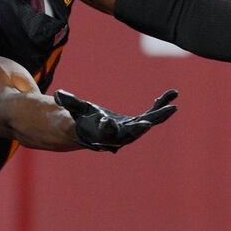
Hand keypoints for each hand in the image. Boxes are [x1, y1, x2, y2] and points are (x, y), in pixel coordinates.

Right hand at [55, 88, 178, 152]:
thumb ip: (69, 102)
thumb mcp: (73, 110)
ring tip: (173, 106)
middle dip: (139, 129)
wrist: (86, 130)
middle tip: (147, 124)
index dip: (106, 128)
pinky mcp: (136, 123)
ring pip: (146, 123)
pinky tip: (172, 94)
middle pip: (130, 134)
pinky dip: (160, 105)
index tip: (106, 121)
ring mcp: (129, 130)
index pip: (104, 133)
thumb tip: (58, 95)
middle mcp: (117, 136)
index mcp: (100, 135)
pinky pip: (151, 114)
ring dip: (159, 115)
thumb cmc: (77, 119)